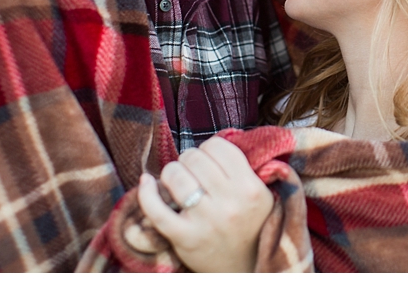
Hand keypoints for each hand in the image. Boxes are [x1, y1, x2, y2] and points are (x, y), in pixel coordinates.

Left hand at [136, 135, 274, 273]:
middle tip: (191, 170)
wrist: (243, 268)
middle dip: (188, 159)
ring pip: (176, 177)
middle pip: (194, 158)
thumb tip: (216, 139)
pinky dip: (146, 193)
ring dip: (172, 173)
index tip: (208, 158)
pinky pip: (157, 210)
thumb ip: (244, 168)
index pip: (219, 146)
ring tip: (177, 180)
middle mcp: (228, 202)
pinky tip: (146, 182)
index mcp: (249, 187)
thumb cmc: (251, 226)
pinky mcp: (183, 238)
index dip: (208, 147)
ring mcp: (204, 220)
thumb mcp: (261, 194)